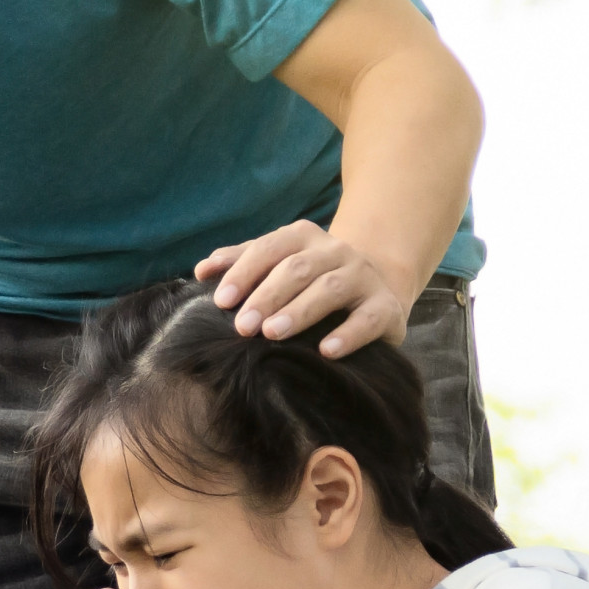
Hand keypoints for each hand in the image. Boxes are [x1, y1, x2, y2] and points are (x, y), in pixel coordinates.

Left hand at [194, 219, 415, 357]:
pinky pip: (368, 319)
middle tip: (242, 327)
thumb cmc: (313, 282)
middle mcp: (336, 251)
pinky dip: (347, 334)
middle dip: (267, 297)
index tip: (221, 301)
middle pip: (298, 268)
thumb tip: (201, 271)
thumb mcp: (279, 266)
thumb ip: (242, 263)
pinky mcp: (387, 307)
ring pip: (330, 289)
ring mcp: (363, 276)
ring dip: (300, 311)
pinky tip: (326, 351)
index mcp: (305, 236)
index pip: (270, 249)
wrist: (376, 289)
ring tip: (273, 334)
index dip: (245, 272)